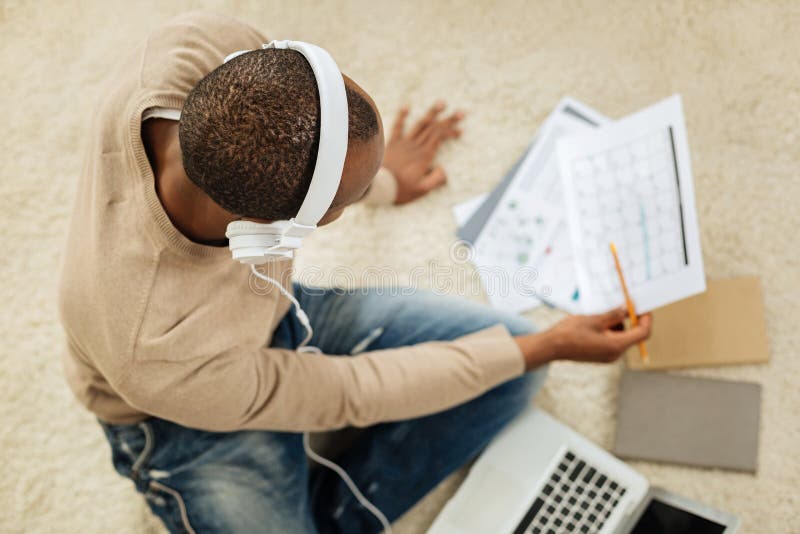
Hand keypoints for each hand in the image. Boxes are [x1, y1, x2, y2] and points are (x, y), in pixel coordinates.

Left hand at [381, 101, 464, 203]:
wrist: (379, 186)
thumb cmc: (400, 190)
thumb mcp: (422, 190)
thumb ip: (436, 180)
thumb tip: (444, 169)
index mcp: (424, 156)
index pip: (440, 138)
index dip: (451, 131)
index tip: (460, 130)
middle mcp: (416, 146)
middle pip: (434, 128)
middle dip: (448, 120)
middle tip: (461, 113)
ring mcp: (404, 143)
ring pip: (420, 124)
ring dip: (431, 113)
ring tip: (442, 103)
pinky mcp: (392, 143)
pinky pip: (397, 127)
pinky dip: (402, 116)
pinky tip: (407, 106)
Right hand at [515, 307, 652, 370]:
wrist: (552, 347)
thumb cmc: (571, 332)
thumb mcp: (595, 319)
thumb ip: (614, 315)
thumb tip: (626, 310)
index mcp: (616, 345)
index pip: (642, 333)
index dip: (646, 319)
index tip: (642, 307)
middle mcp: (615, 354)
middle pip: (633, 336)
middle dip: (630, 320)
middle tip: (622, 304)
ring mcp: (608, 356)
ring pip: (622, 338)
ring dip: (618, 324)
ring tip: (603, 313)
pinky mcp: (600, 355)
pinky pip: (612, 342)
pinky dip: (610, 331)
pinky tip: (597, 322)